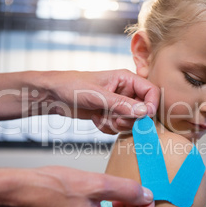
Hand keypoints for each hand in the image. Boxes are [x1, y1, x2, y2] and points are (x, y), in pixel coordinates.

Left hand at [41, 69, 159, 133]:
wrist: (54, 95)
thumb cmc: (72, 86)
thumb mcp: (97, 95)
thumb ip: (121, 104)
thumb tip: (144, 112)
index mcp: (126, 79)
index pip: (151, 91)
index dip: (151, 105)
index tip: (143, 117)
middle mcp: (125, 91)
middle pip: (143, 111)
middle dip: (129, 119)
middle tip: (115, 120)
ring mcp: (118, 104)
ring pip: (130, 122)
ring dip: (116, 124)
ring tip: (102, 117)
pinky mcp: (110, 115)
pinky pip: (118, 127)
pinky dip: (108, 127)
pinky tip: (95, 119)